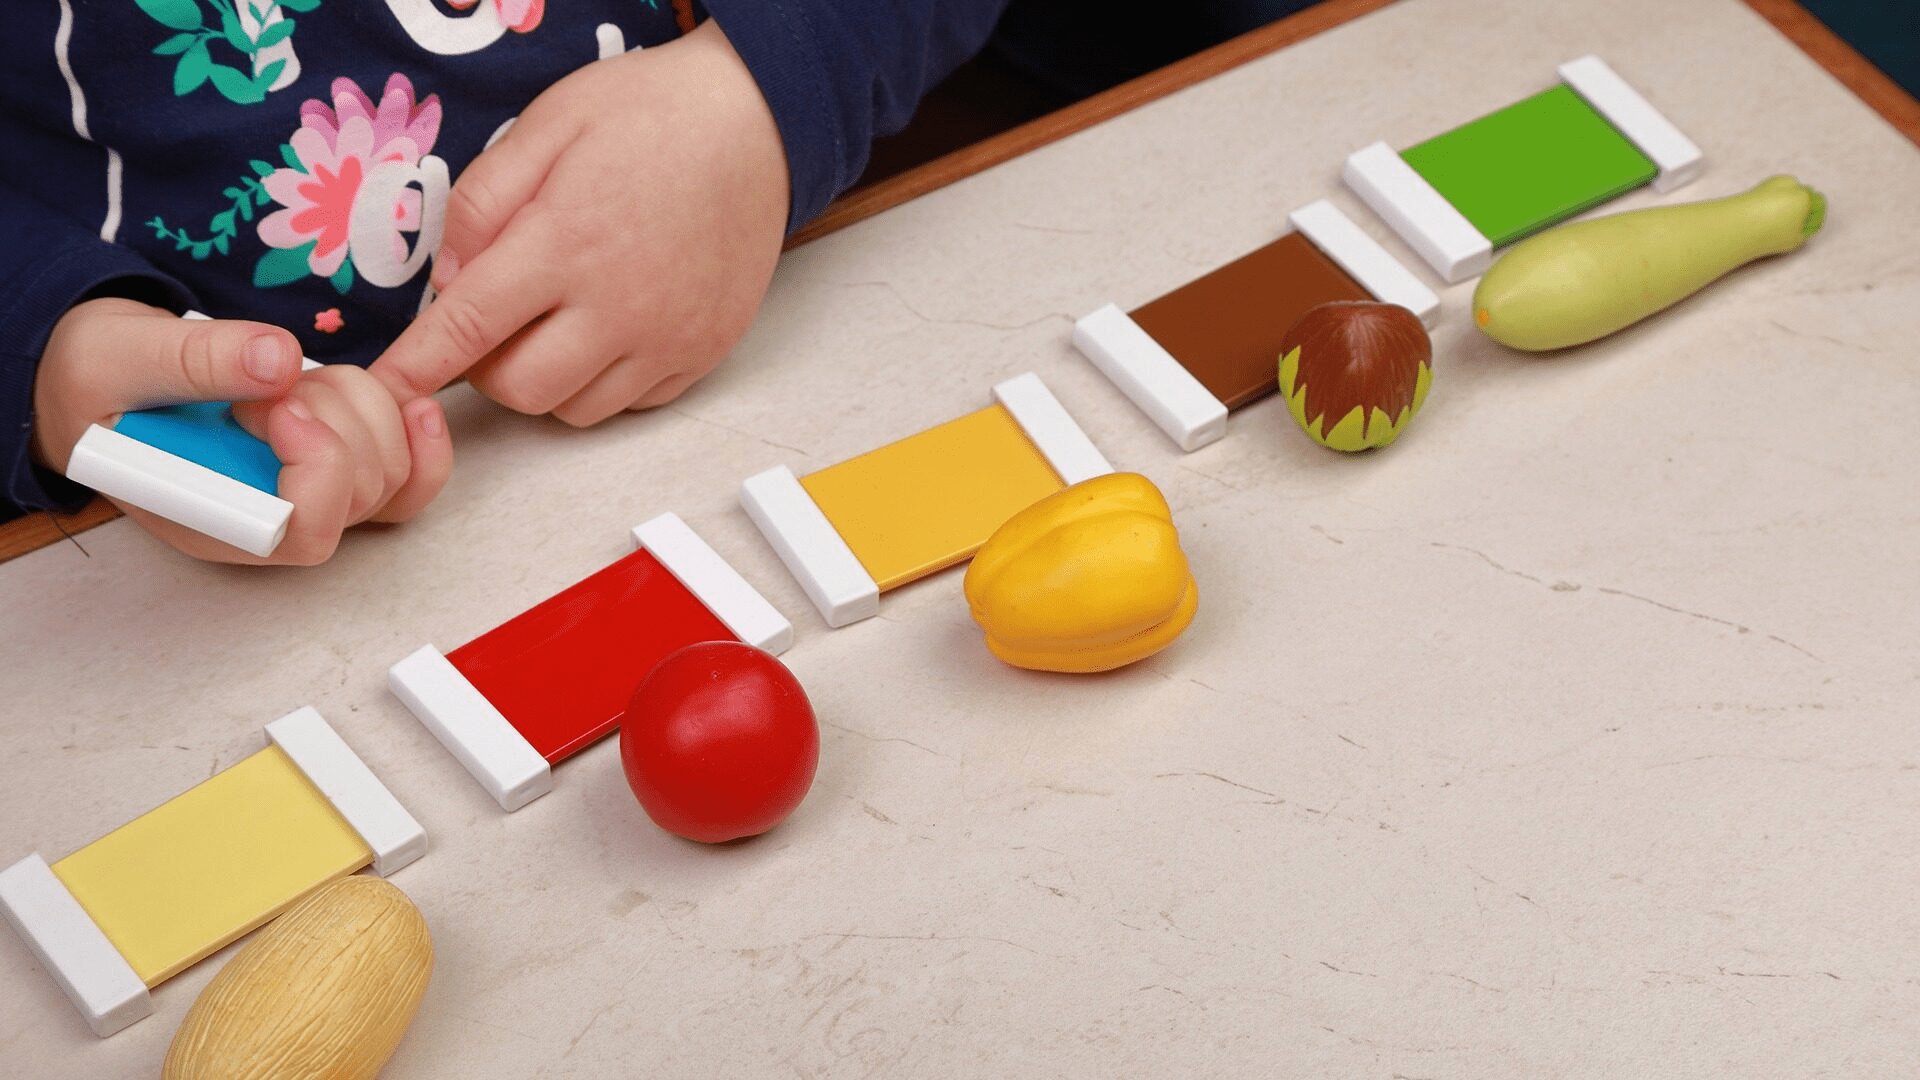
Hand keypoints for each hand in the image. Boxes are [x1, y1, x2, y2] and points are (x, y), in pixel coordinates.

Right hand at [32, 298, 452, 564]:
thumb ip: (195, 360)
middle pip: (360, 496)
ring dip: (365, 408)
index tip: (280, 404)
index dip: (320, 469)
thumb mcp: (122, 356)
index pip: (303, 535)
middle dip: (338, 418)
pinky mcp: (337, 464)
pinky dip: (417, 432)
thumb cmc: (100, 380)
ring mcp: (310, 497)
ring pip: (392, 476)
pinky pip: (411, 475)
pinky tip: (406, 398)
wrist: (104, 372)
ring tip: (299, 380)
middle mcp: (271, 522)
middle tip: (277, 384)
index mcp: (212, 518)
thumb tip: (279, 358)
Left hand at [370, 19, 789, 425]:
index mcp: (566, 243)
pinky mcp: (703, 352)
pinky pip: (631, 402)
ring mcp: (668, 337)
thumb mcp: (546, 126)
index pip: (469, 328)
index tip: (385, 389)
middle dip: (487, 366)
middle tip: (496, 316)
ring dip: (546, 377)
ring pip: (574, 408)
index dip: (416, 366)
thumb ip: (482, 203)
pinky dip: (603, 380)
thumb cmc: (649, 114)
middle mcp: (619, 306)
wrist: (758, 123)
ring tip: (558, 318)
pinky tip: (608, 326)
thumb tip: (446, 281)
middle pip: (519, 389)